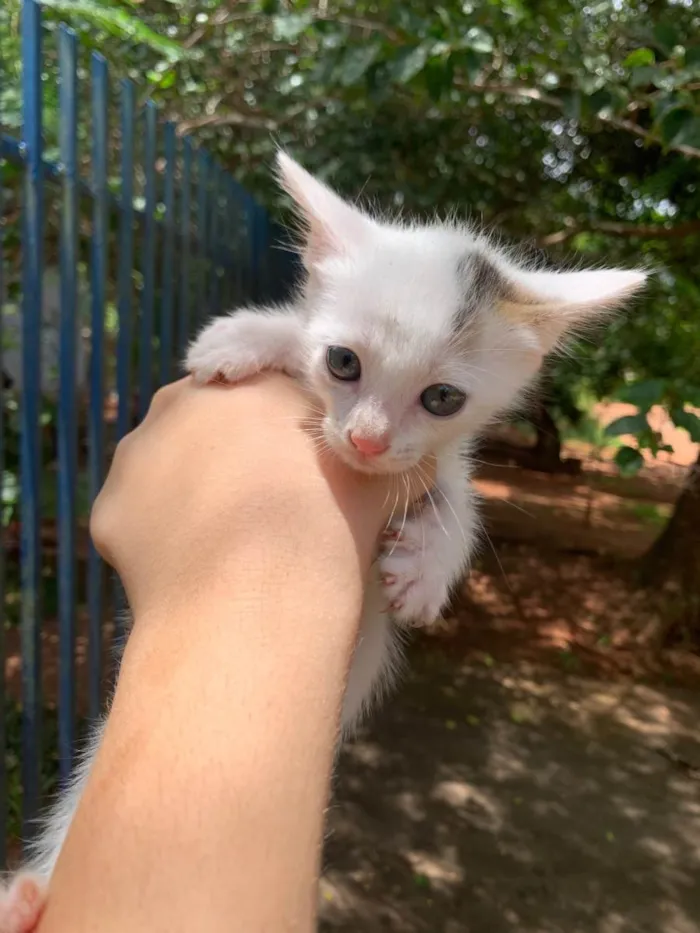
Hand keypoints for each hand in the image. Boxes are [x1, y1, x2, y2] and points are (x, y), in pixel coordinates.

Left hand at [91, 374, 433, 622]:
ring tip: (228, 549)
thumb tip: (379, 456)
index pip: (273, 402)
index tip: (300, 483)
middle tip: (263, 516)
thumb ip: (374, 457)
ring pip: (171, 467)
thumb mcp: (378, 483)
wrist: (261, 598)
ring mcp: (142, 446)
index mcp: (261, 383)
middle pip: (215, 426)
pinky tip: (192, 569)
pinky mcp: (112, 500)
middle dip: (236, 461)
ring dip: (196, 495)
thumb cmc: (330, 533)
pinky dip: (163, 537)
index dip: (290, 443)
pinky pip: (140, 515)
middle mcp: (193, 398)